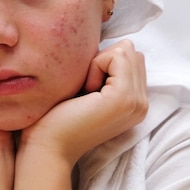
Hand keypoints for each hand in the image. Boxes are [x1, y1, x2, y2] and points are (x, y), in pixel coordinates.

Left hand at [19, 39, 147, 164]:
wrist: (47, 146)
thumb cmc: (56, 117)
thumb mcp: (88, 89)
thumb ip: (106, 70)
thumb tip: (117, 43)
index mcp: (135, 102)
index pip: (132, 57)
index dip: (104, 62)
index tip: (86, 88)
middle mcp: (142, 103)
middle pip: (130, 51)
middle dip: (103, 60)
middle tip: (85, 89)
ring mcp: (137, 102)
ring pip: (125, 50)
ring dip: (97, 64)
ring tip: (85, 92)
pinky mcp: (124, 97)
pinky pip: (115, 56)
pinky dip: (94, 67)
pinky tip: (85, 91)